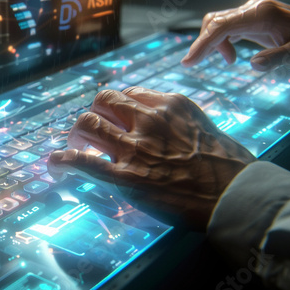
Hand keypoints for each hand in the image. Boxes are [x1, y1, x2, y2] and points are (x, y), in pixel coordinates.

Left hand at [48, 87, 255, 230]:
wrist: (235, 195)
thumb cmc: (226, 165)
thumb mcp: (202, 126)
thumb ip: (176, 121)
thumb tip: (160, 123)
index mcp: (168, 104)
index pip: (128, 94)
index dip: (117, 107)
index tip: (115, 119)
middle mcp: (147, 119)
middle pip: (103, 100)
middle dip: (94, 113)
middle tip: (93, 131)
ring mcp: (134, 147)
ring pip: (88, 123)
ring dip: (77, 134)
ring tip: (78, 146)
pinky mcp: (125, 177)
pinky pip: (83, 162)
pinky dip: (63, 160)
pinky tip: (54, 162)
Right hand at [181, 0, 289, 70]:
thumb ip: (278, 58)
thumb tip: (253, 65)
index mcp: (262, 14)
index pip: (222, 26)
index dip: (202, 43)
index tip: (188, 62)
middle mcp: (253, 8)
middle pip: (215, 22)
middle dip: (203, 44)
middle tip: (193, 65)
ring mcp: (252, 11)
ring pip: (218, 24)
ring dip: (212, 44)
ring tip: (227, 61)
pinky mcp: (252, 18)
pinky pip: (227, 27)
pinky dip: (222, 42)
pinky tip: (230, 57)